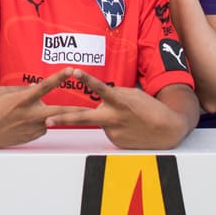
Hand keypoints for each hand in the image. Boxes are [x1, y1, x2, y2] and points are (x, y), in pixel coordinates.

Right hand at [0, 68, 85, 147]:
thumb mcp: (3, 92)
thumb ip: (22, 89)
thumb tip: (34, 89)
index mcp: (22, 100)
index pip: (45, 86)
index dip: (59, 77)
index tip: (71, 70)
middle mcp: (29, 115)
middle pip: (59, 112)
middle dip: (76, 110)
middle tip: (90, 107)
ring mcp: (30, 129)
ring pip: (48, 120)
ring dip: (45, 115)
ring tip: (21, 114)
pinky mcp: (29, 138)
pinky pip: (40, 128)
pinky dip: (36, 123)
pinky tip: (20, 123)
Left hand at [44, 71, 187, 148]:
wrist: (168, 128)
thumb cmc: (149, 107)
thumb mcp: (131, 95)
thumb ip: (112, 96)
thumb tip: (98, 101)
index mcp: (118, 101)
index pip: (99, 87)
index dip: (86, 78)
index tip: (75, 71)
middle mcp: (113, 118)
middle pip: (83, 118)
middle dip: (63, 119)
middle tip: (48, 120)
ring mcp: (113, 132)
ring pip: (99, 122)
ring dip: (107, 118)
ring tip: (128, 118)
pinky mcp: (116, 143)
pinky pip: (108, 132)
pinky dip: (114, 128)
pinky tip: (129, 128)